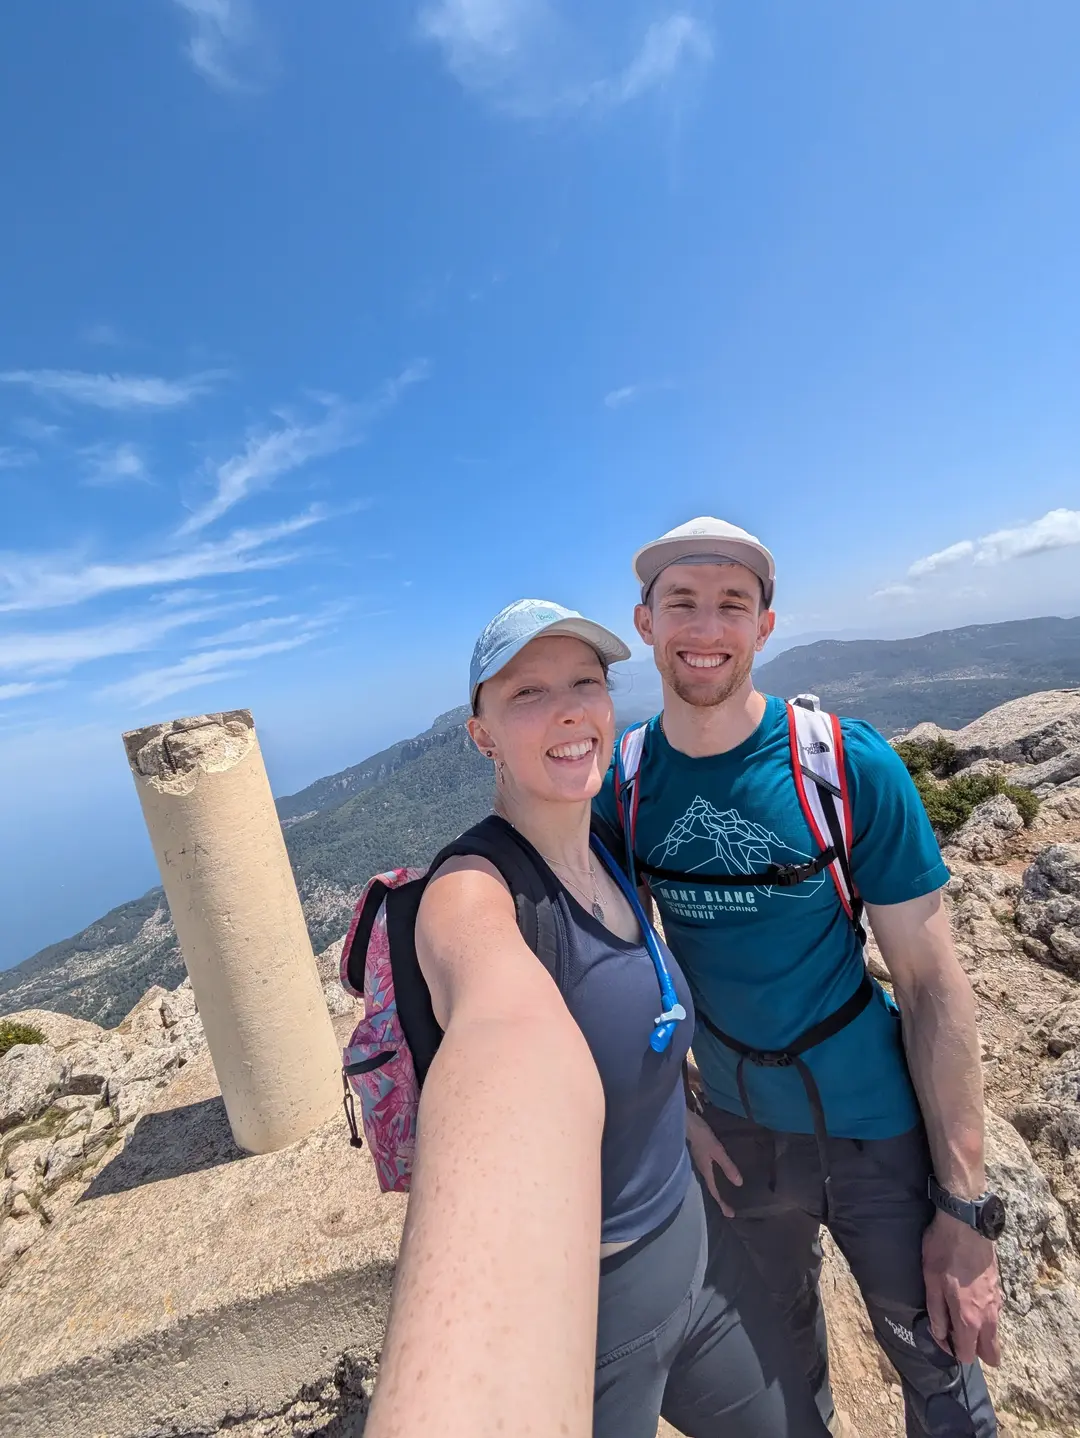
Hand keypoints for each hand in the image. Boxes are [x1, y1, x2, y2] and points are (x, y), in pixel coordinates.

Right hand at [686, 1110, 742, 1216]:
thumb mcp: (717, 1151)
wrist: (685, 1121)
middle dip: (719, 1198)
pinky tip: (719, 1173)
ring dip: (717, 1188)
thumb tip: (739, 1184)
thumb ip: (727, 1166)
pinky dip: (715, 1176)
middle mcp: (701, 1169)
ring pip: (709, 1180)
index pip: (714, 1192)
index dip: (722, 1203)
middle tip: (730, 1207)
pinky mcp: (698, 1154)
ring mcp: (698, 1161)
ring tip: (727, 1193)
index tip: (731, 1215)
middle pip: (711, 1188)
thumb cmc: (701, 1136)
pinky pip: (708, 1171)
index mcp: (705, 1171)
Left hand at [922, 1210, 1002, 1366]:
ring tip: (959, 1314)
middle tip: (955, 1334)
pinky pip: (994, 1314)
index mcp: (969, 1318)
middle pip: (991, 1352)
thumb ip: (936, 1313)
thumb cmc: (944, 1251)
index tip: (941, 1336)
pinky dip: (985, 1316)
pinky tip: (969, 1299)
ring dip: (980, 1333)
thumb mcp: (931, 1282)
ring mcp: (997, 1302)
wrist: (967, 1223)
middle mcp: (988, 1315)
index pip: (968, 1355)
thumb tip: (940, 1336)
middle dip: (975, 1351)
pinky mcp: (999, 1288)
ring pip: (993, 1332)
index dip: (953, 1351)